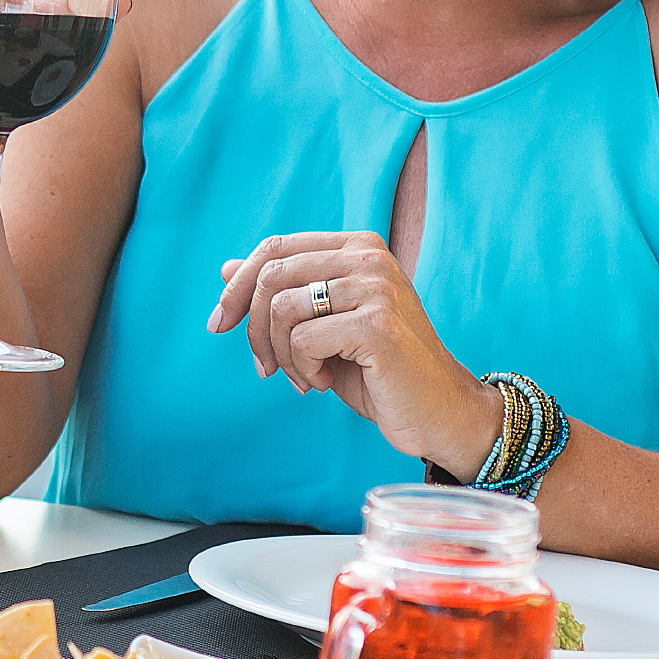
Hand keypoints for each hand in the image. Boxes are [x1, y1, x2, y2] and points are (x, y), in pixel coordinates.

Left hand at [210, 233, 498, 470]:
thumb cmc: (377, 370)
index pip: (275, 247)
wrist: (438, 411)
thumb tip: (226, 267)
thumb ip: (283, 291)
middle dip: (254, 329)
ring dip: (281, 355)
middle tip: (264, 367)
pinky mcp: (377, 325)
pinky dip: (302, 370)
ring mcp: (376, 288)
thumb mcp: (323, 325)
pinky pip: (303, 340)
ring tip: (305, 377)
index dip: (238, 286)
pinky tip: (325, 383)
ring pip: (283, 308)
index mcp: (357, 247)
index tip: (220, 325)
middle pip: (272, 275)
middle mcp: (369, 257)